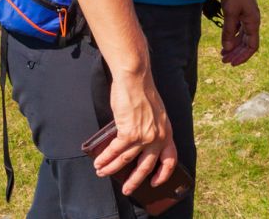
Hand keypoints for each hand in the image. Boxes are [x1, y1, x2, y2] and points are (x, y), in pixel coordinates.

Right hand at [92, 71, 177, 194]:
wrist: (135, 78)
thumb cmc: (142, 91)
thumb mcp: (155, 113)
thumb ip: (151, 129)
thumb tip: (136, 142)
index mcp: (167, 132)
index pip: (170, 159)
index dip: (163, 174)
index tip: (155, 182)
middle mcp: (158, 138)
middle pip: (146, 166)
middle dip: (135, 181)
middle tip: (127, 190)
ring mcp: (144, 137)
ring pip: (127, 160)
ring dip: (112, 168)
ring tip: (102, 173)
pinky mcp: (129, 132)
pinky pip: (115, 150)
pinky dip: (105, 158)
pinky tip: (99, 162)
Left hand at [220, 0, 260, 65]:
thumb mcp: (230, 12)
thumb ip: (228, 31)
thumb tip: (227, 49)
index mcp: (253, 22)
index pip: (252, 46)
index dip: (243, 57)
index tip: (231, 63)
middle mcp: (253, 21)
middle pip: (247, 43)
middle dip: (237, 53)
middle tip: (224, 61)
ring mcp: (248, 15)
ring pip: (242, 36)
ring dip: (234, 46)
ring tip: (223, 53)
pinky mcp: (242, 10)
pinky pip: (239, 28)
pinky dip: (232, 35)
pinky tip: (224, 39)